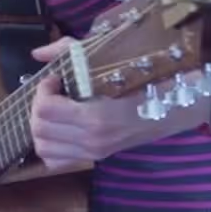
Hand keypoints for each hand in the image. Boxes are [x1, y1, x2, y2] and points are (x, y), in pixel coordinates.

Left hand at [27, 37, 172, 169]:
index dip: (43, 89)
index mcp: (95, 116)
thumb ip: (67, 50)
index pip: (46, 109)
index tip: (55, 78)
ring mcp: (93, 152)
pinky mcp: (94, 158)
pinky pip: (55, 161)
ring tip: (53, 110)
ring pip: (42, 148)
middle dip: (38, 106)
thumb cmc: (141, 79)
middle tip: (52, 93)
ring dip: (40, 126)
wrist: (173, 106)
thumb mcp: (106, 58)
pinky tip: (58, 129)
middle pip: (39, 128)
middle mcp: (92, 140)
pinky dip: (49, 146)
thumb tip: (37, 53)